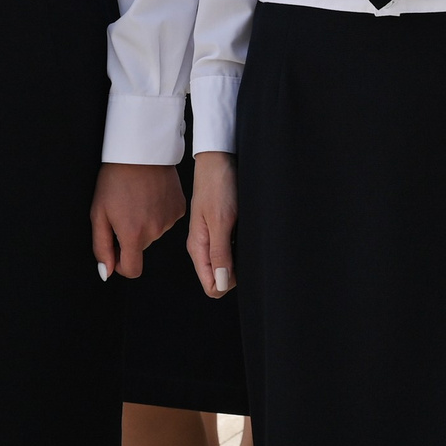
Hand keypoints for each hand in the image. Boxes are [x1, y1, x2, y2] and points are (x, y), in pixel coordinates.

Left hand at [91, 161, 185, 280]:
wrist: (141, 151)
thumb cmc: (115, 179)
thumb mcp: (98, 213)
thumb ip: (101, 247)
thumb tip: (107, 272)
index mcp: (134, 235)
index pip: (132, 270)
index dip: (121, 265)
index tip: (116, 250)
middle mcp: (155, 231)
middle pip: (141, 248)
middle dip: (131, 236)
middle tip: (123, 211)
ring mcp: (170, 220)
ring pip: (154, 233)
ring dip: (145, 223)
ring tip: (137, 199)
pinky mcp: (179, 209)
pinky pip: (166, 220)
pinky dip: (158, 213)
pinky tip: (151, 196)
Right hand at [187, 151, 237, 297]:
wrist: (219, 159)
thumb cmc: (218, 185)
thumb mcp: (221, 221)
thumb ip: (220, 253)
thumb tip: (221, 284)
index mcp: (198, 248)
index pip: (211, 286)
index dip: (228, 283)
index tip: (241, 266)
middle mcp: (203, 246)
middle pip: (220, 278)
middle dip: (236, 273)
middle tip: (247, 248)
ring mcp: (212, 237)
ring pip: (227, 264)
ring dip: (240, 259)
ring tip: (246, 237)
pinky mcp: (222, 227)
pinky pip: (231, 249)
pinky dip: (240, 246)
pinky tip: (246, 233)